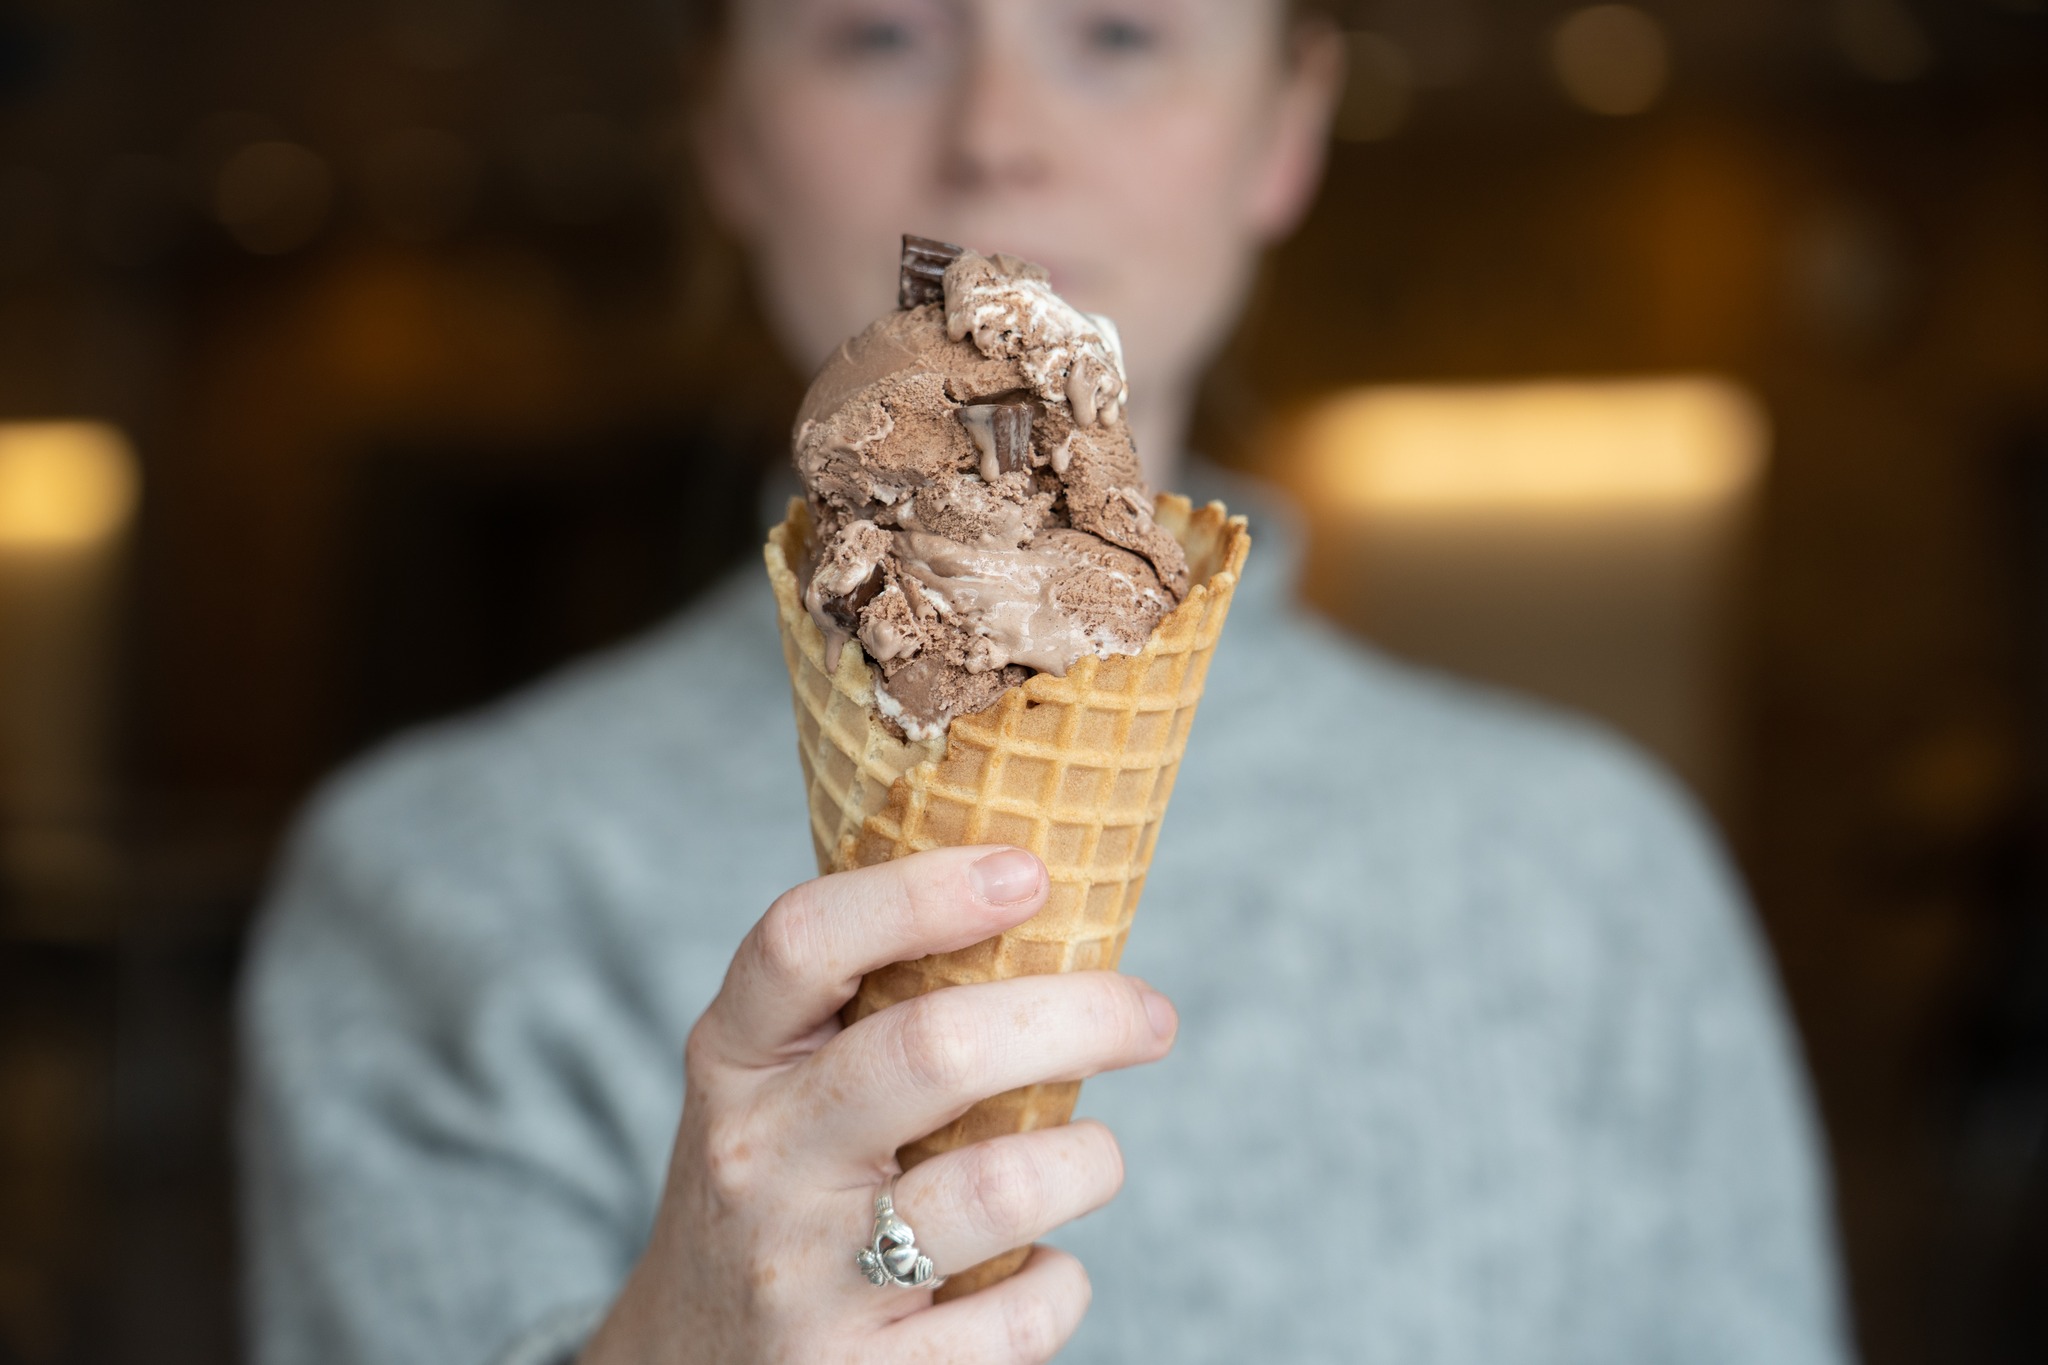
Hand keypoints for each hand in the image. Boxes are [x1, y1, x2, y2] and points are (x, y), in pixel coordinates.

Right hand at [579, 845, 1179, 1364]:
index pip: (803, 940)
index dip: (922, 892)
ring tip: (1092, 1157)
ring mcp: (803, 1278)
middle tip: (1149, 1014)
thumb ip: (865, 1007)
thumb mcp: (777, 1090)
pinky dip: (1059, 1284)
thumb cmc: (778, 1194)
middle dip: (1077, 1014)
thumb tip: (1046, 886)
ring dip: (1086, 1161)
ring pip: (999, 1184)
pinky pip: (1015, 1317)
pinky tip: (1041, 1268)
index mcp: (733, 1061)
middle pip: (933, 1048)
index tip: (1028, 871)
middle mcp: (756, 1159)